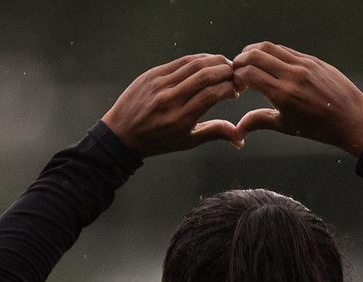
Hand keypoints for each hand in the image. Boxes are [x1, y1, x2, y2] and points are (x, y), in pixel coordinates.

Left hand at [101, 53, 240, 156]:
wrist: (122, 134)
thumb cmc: (157, 141)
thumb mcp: (187, 142)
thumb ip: (215, 133)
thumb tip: (240, 137)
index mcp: (180, 119)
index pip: (212, 94)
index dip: (229, 88)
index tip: (236, 91)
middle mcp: (170, 99)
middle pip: (205, 75)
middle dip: (226, 72)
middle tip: (235, 75)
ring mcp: (159, 84)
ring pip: (194, 64)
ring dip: (214, 62)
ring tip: (225, 67)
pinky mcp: (152, 74)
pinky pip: (179, 61)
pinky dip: (197, 59)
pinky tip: (207, 63)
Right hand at [231, 42, 362, 156]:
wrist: (351, 118)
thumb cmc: (318, 127)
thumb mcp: (286, 126)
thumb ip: (259, 121)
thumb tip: (237, 130)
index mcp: (283, 94)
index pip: (248, 73)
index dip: (237, 77)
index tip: (237, 86)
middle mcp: (292, 75)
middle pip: (255, 55)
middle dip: (240, 61)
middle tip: (237, 71)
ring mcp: (303, 64)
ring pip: (270, 47)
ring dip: (254, 52)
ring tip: (250, 63)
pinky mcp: (313, 60)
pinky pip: (286, 50)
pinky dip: (272, 53)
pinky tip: (270, 63)